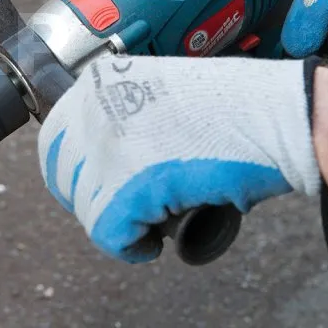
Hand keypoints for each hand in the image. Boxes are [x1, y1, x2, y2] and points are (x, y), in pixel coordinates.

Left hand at [38, 55, 320, 263]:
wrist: (272, 114)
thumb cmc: (232, 104)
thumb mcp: (158, 92)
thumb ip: (122, 115)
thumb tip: (102, 160)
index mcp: (100, 81)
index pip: (54, 137)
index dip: (74, 170)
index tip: (95, 185)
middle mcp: (94, 107)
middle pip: (62, 174)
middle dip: (91, 197)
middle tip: (126, 207)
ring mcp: (108, 145)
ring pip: (86, 208)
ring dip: (119, 220)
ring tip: (154, 216)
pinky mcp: (128, 185)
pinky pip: (110, 234)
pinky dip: (133, 246)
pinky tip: (157, 238)